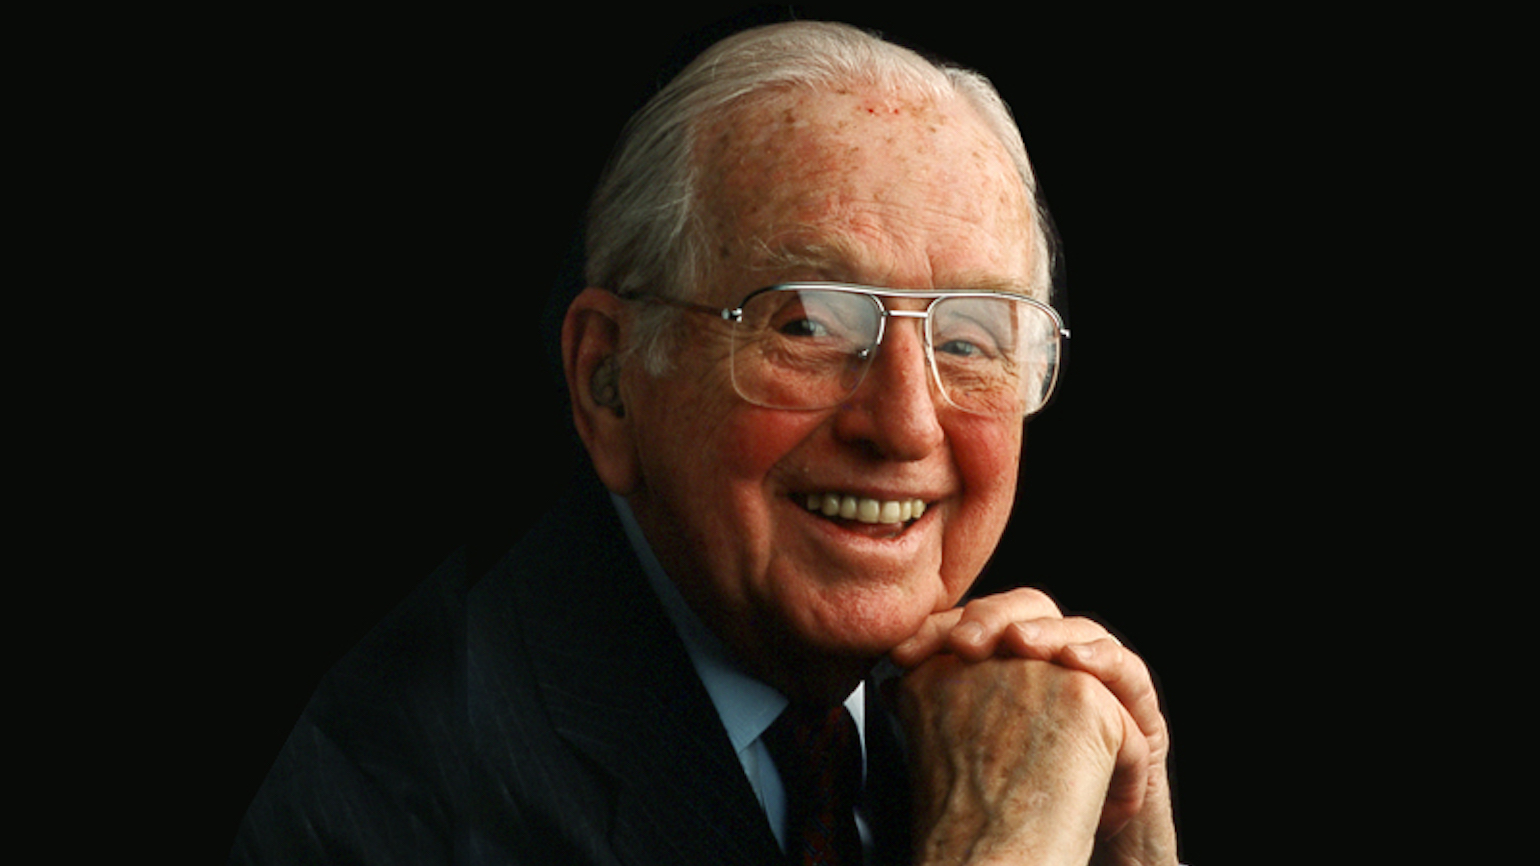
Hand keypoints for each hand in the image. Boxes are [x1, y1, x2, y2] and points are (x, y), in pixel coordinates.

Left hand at [890, 590, 1178, 864]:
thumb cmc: (1019, 815)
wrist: (1063, 858)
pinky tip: (1074, 663)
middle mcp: (1052, 666)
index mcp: (1008, 668)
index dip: (940, 630)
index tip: (904, 654)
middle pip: (1025, 612)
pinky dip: (1102, 659)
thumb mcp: (971, 761)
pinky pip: (1127, 670)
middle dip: (992, 619)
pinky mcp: (1138, 710)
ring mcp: (1097, 683)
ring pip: (1076, 630)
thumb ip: (937, 715)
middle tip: (963, 643)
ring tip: (1019, 643)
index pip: (975, 624)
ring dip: (1047, 632)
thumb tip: (887, 685)